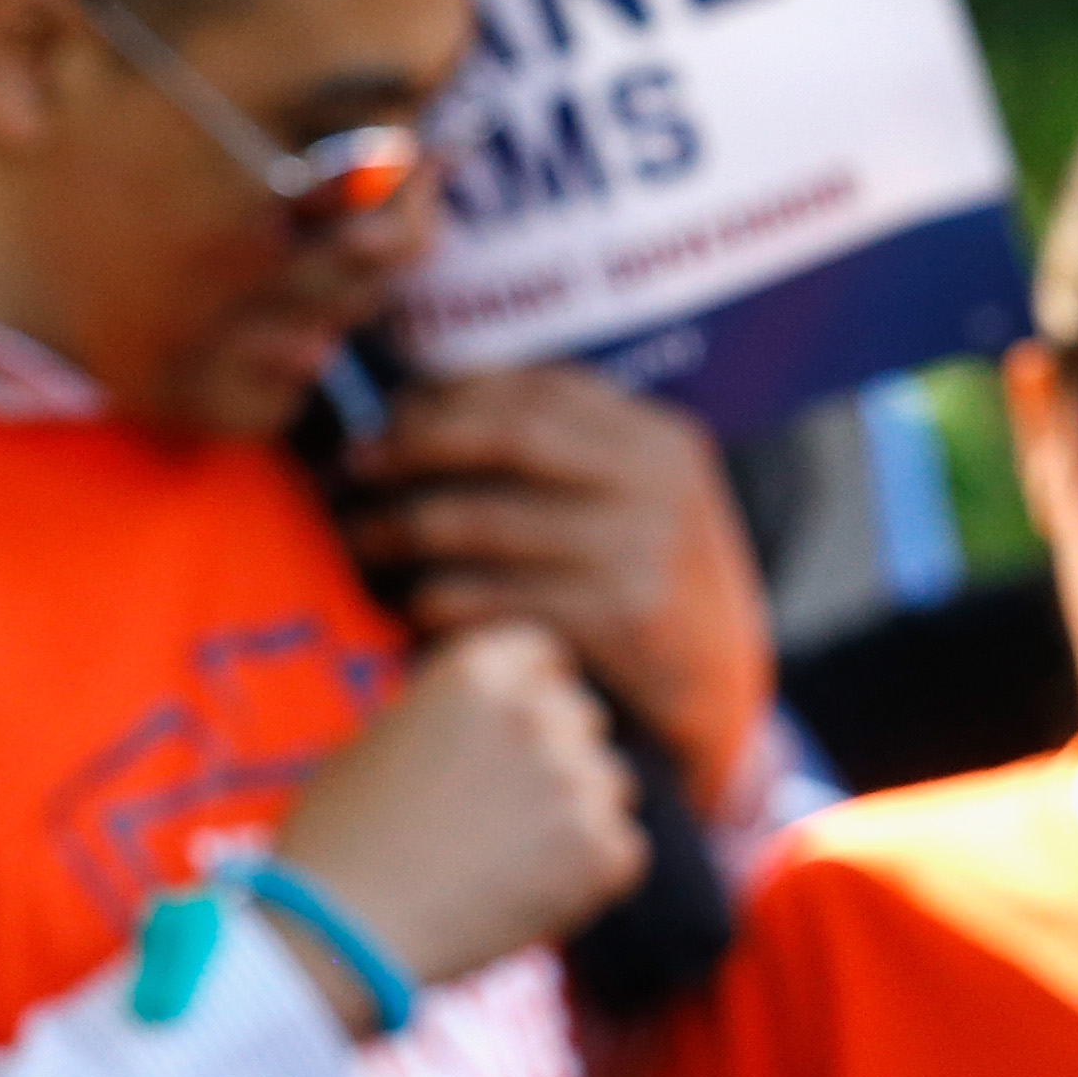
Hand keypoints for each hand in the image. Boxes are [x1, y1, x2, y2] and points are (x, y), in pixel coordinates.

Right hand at [270, 621, 645, 1002]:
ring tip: (501, 862)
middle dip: (556, 757)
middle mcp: (537, 712)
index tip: (514, 739)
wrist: (339, 930)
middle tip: (500, 814)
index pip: (545, 657)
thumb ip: (461, 714)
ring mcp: (577, 779)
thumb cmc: (342, 840)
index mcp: (479, 672)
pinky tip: (524, 896)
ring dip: (575, 816)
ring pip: (610, 786)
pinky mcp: (603, 848)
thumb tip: (510, 713)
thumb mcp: (386, 737)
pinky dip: (587, 876)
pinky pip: (621, 851)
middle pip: (584, 720)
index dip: (534, 696)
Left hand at [346, 363, 774, 788]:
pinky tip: (417, 605)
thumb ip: (563, 452)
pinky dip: (438, 599)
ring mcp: (642, 550)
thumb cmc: (650, 584)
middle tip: (356, 469)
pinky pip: (492, 598)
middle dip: (416, 446)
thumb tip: (419, 408)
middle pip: (509, 437)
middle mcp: (658, 483)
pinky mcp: (618, 621)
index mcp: (659, 439)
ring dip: (403, 527)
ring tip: (364, 540)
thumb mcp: (638, 498)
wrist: (721, 689)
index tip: (391, 418)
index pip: (536, 387)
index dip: (448, 397)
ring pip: (487, 519)